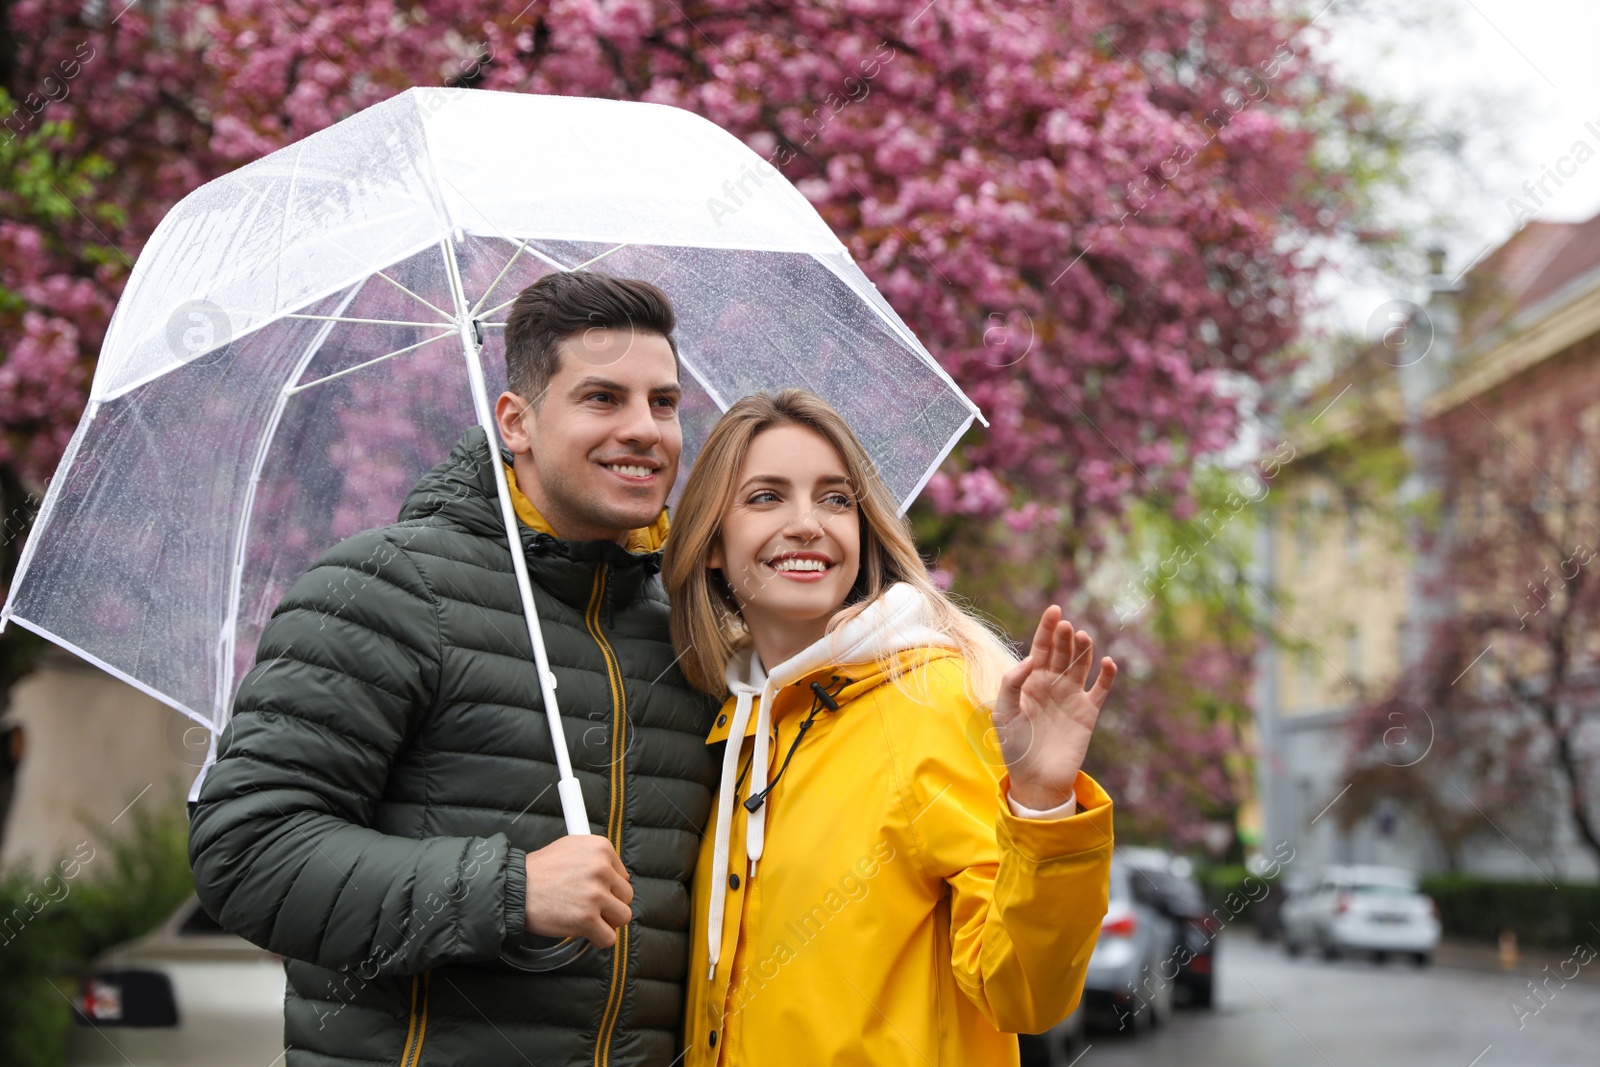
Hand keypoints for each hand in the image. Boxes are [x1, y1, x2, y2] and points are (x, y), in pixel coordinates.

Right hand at [523, 836, 633, 947]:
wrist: (514, 888)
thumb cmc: (539, 871)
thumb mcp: (571, 847)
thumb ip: (596, 859)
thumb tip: (615, 876)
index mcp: (601, 848)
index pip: (623, 876)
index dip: (609, 887)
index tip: (594, 892)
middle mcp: (601, 868)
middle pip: (626, 896)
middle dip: (609, 905)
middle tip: (588, 907)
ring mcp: (595, 894)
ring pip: (623, 916)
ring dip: (607, 922)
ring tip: (587, 919)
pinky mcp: (587, 919)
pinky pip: (609, 938)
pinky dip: (599, 939)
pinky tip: (585, 933)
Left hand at [992, 606, 1116, 810]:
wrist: (1036, 779)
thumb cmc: (1014, 747)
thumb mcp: (1003, 714)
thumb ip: (1011, 684)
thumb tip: (1030, 660)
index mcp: (1030, 681)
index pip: (1040, 647)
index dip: (1047, 628)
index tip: (1055, 610)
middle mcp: (1052, 684)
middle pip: (1062, 652)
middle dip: (1065, 637)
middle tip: (1067, 626)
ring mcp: (1071, 697)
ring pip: (1081, 665)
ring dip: (1084, 650)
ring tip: (1083, 637)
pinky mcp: (1088, 713)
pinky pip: (1100, 689)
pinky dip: (1107, 675)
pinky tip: (1108, 662)